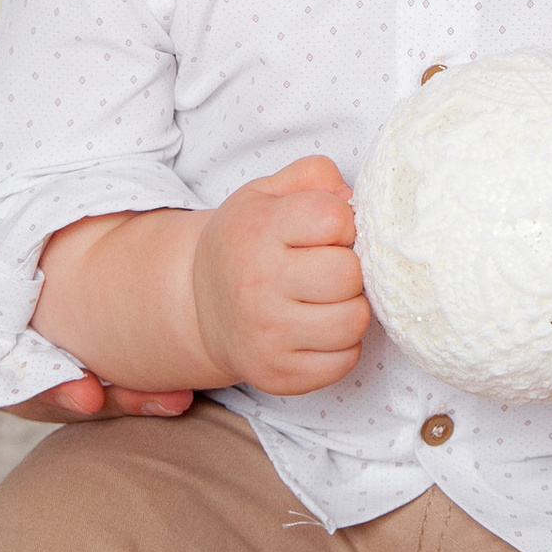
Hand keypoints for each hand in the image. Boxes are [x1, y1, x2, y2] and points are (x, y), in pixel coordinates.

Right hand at [0, 186, 193, 421]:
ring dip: (120, 402)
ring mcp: (44, 347)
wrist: (70, 161)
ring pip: (71, 393)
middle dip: (75, 400)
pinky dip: (144, 389)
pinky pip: (109, 380)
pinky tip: (179, 391)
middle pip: (24, 392)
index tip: (79, 388)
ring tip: (170, 397)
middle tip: (122, 398)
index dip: (25, 382)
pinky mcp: (87, 345)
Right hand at [189, 156, 370, 395]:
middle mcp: (257, 284)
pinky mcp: (279, 375)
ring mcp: (267, 336)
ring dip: (351, 308)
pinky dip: (343, 345)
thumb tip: (353, 198)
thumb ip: (313, 176)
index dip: (343, 222)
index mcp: (257, 230)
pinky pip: (345, 361)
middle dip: (349, 267)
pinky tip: (320, 329)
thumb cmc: (245, 244)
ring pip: (353, 321)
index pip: (334, 218)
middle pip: (348, 274)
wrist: (198, 306)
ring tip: (328, 299)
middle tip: (329, 268)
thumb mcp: (266, 194)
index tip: (328, 230)